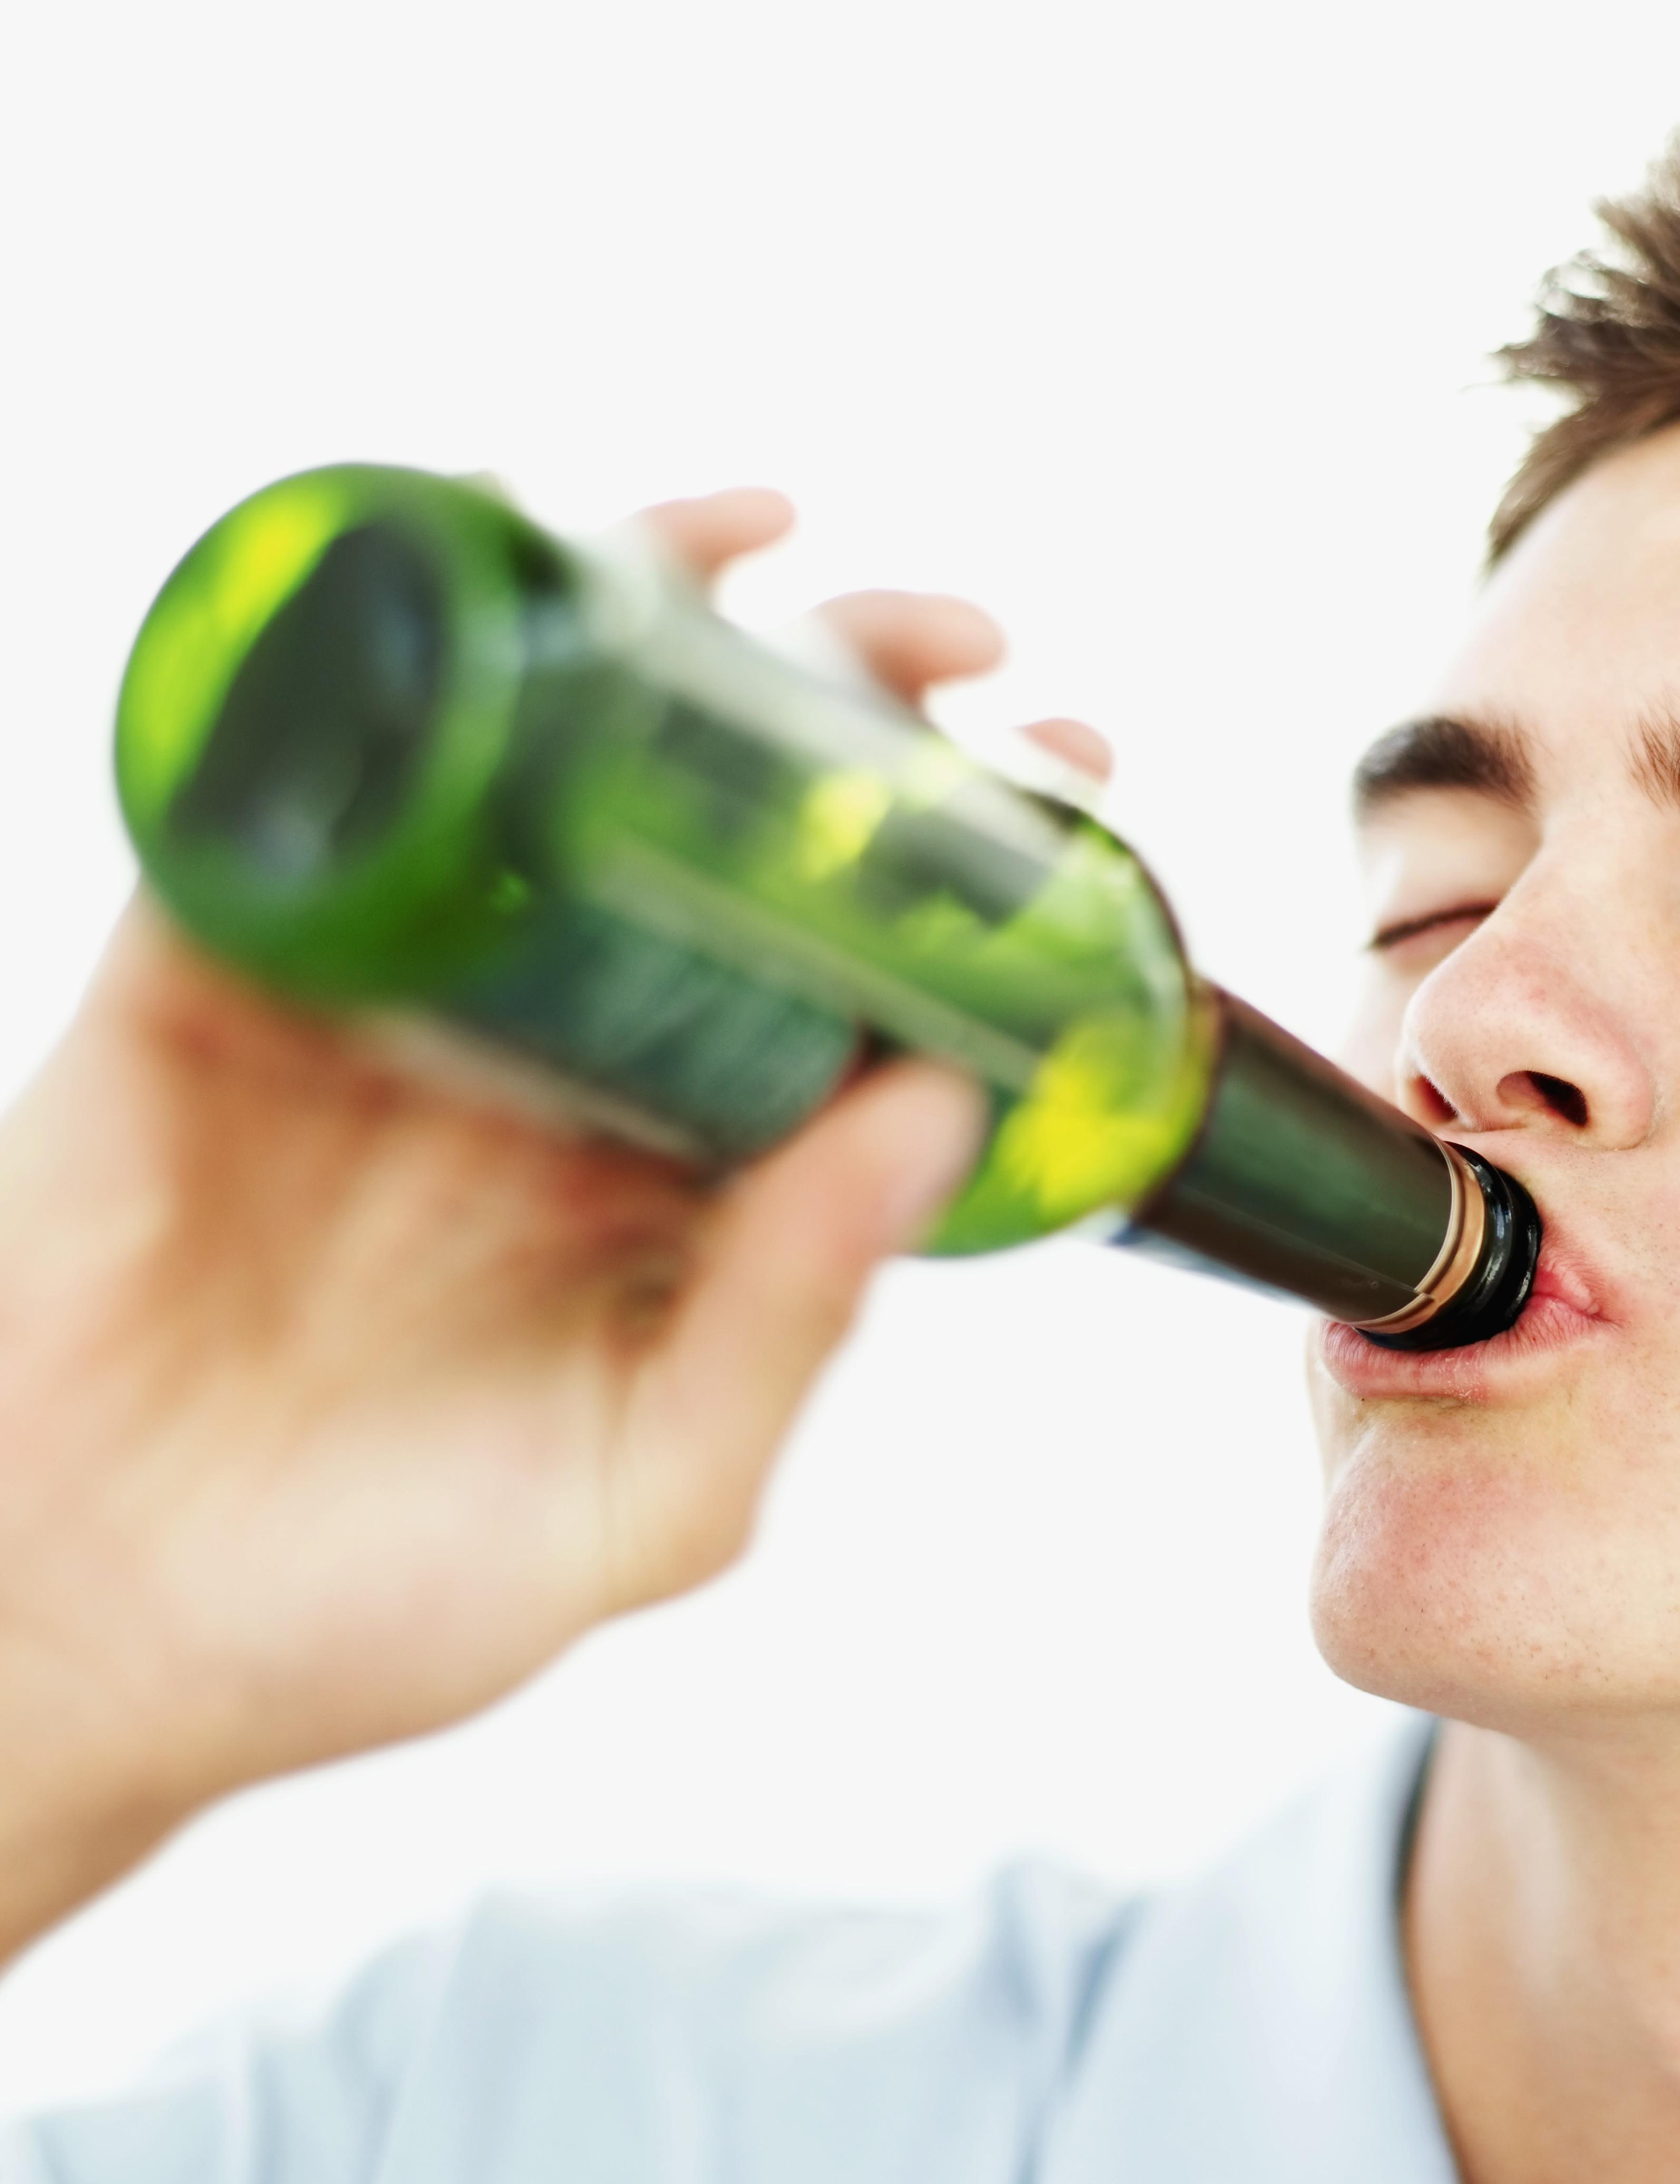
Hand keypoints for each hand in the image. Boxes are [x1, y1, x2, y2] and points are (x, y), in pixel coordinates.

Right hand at [0, 489, 1097, 1963]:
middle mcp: (556, 1064)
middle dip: (843, 715)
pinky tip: (478, 557)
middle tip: (959, 643)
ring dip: (645, 637)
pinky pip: (292, 782)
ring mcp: (389, 1004)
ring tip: (768, 543)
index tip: (1077, 796)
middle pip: (717, 840)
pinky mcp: (217, 973)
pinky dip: (373, 659)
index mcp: (674, 1173)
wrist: (84, 1640)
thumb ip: (795, 1312)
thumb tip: (939, 1106)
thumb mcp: (652, 1495)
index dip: (961, 884)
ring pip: (529, 768)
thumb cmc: (378, 1601)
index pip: (845, 987)